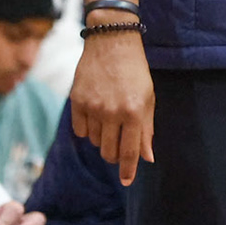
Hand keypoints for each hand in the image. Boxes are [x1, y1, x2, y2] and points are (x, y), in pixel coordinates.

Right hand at [71, 26, 154, 184]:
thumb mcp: (148, 98)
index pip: (130, 151)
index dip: (128, 170)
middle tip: (118, 145)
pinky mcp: (77, 102)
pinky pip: (80, 131)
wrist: (112, 42)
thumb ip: (146, 129)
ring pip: (94, 142)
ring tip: (109, 118)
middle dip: (114, 155)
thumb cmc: (135, 71)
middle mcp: (112, 112)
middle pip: (109, 152)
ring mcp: (93, 107)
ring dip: (102, 138)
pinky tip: (95, 113)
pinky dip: (88, 129)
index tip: (126, 181)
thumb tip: (147, 158)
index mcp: (134, 112)